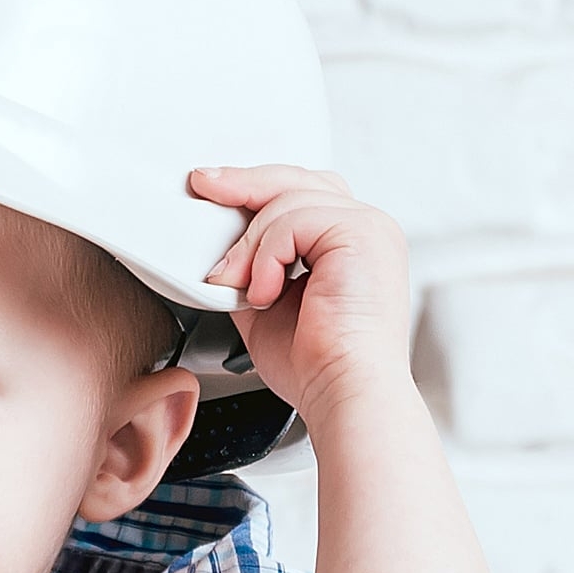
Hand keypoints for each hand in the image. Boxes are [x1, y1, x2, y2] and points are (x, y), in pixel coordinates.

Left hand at [192, 164, 420, 434]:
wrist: (344, 393)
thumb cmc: (318, 367)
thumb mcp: (264, 306)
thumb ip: (249, 269)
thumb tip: (218, 252)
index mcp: (350, 243)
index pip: (302, 193)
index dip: (256, 189)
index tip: (212, 190)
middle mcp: (366, 228)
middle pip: (298, 179)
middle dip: (244, 183)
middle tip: (204, 186)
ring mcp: (369, 227)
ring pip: (289, 199)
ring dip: (251, 244)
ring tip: (243, 286)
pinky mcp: (362, 234)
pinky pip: (295, 220)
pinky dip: (268, 255)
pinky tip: (266, 292)